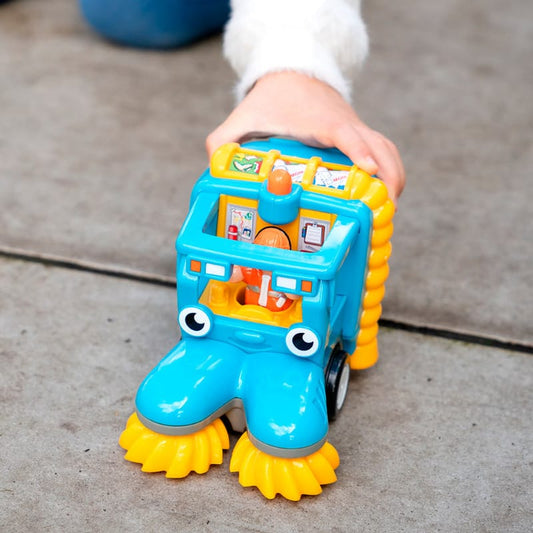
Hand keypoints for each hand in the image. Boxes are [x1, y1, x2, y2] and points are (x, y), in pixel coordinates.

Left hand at [206, 71, 404, 201]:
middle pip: (379, 147)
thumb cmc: (271, 100)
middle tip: (384, 211)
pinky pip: (383, 152)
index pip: (347, 135)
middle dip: (388, 178)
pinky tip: (384, 196)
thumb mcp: (242, 119)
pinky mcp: (359, 136)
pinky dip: (390, 172)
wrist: (294, 74)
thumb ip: (223, 142)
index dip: (360, 152)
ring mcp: (355, 130)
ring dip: (393, 178)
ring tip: (388, 211)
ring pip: (387, 150)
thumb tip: (215, 170)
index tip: (368, 172)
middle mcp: (345, 125)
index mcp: (321, 122)